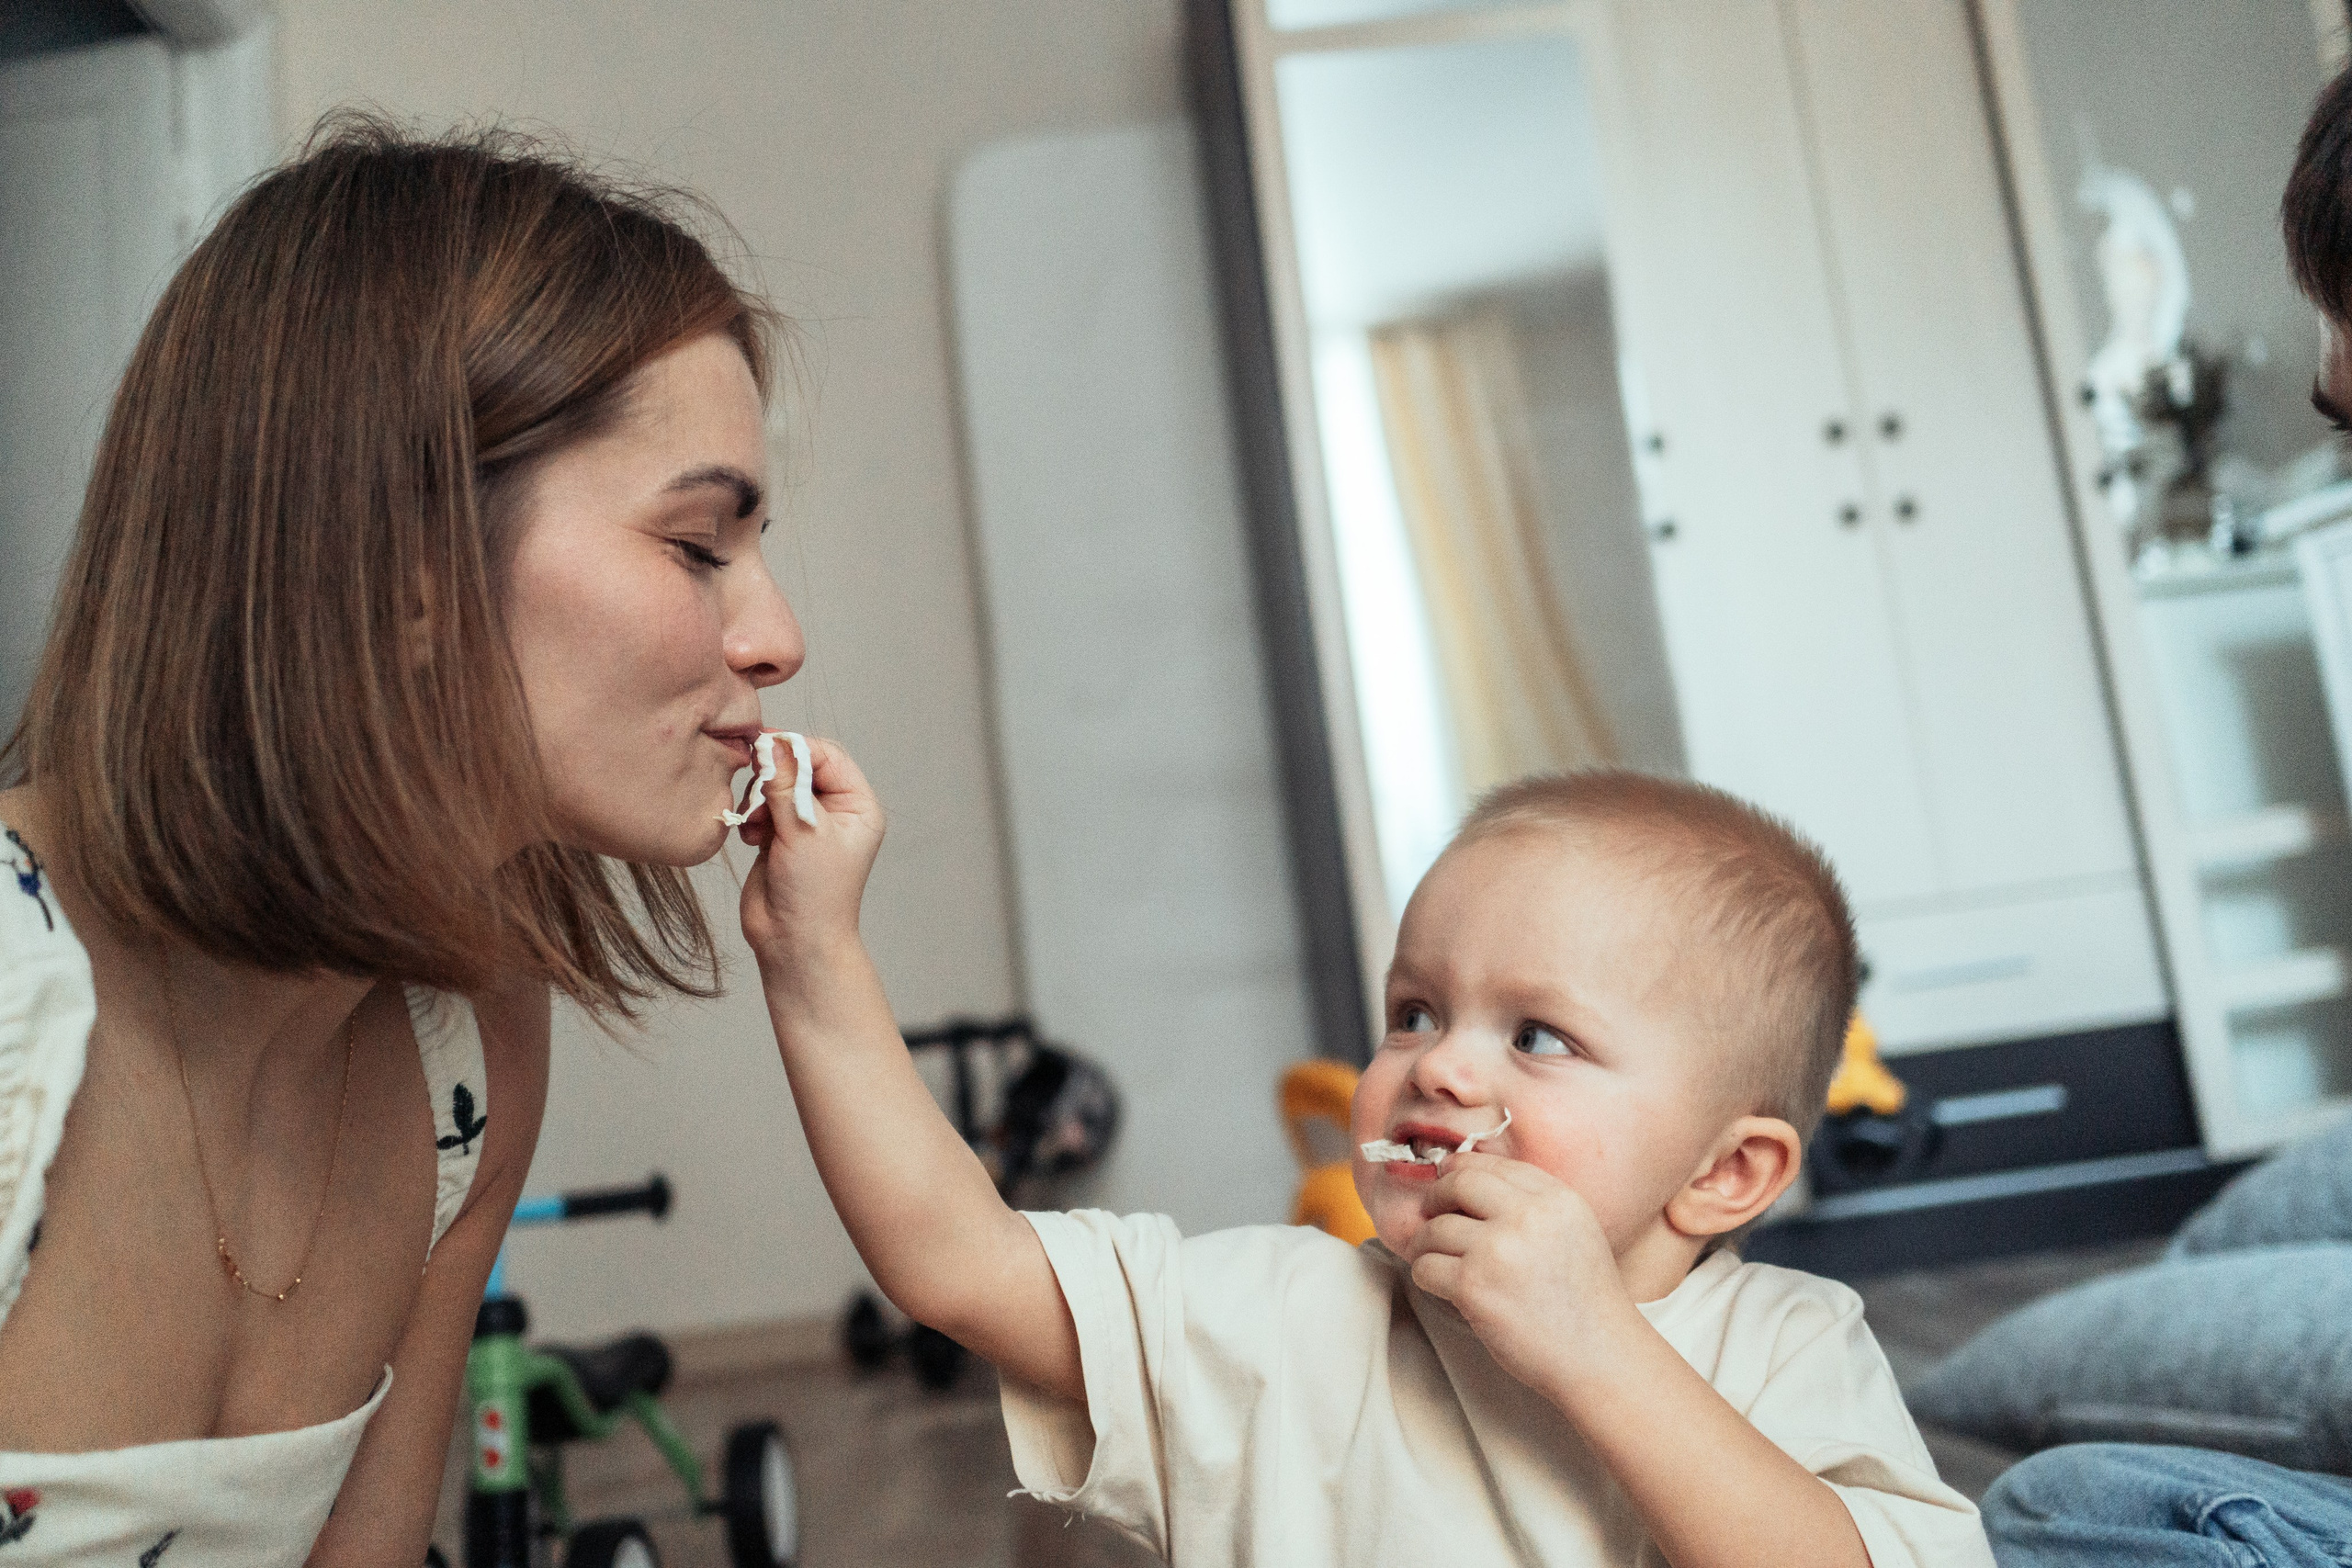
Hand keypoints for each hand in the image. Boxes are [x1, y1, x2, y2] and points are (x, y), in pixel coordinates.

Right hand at [736, 734, 886, 982]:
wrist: (794, 941)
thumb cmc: (815, 892)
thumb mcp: (803, 830)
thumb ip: (784, 784)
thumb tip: (769, 744)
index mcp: (857, 805)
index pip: (827, 755)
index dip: (795, 748)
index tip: (764, 747)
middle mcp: (835, 811)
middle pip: (800, 766)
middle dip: (774, 775)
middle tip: (756, 788)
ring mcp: (807, 823)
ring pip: (776, 786)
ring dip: (759, 799)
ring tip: (756, 825)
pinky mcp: (781, 837)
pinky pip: (762, 808)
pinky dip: (752, 816)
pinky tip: (751, 838)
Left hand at [1402, 1152, 1643, 1398]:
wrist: (1599, 1356)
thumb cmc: (1585, 1302)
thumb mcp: (1574, 1230)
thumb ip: (1533, 1203)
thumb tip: (1470, 1181)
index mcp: (1556, 1198)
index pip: (1491, 1164)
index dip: (1461, 1171)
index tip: (1448, 1184)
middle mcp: (1528, 1216)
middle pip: (1458, 1182)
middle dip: (1436, 1197)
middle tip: (1430, 1213)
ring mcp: (1498, 1249)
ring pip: (1434, 1228)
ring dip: (1426, 1244)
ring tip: (1437, 1258)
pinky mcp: (1475, 1285)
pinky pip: (1426, 1267)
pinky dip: (1425, 1275)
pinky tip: (1441, 1285)